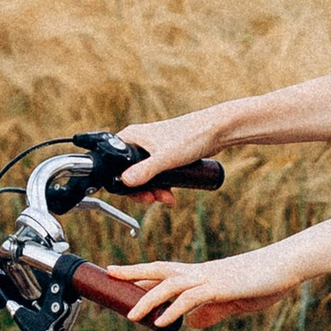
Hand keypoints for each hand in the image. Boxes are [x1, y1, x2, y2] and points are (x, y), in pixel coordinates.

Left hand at [106, 245, 298, 329]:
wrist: (286, 265)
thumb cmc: (264, 281)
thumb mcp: (234, 301)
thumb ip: (212, 311)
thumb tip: (190, 323)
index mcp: (203, 274)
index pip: (167, 273)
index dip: (144, 275)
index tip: (123, 277)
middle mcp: (201, 272)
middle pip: (160, 269)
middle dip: (134, 272)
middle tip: (110, 274)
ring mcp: (209, 278)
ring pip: (170, 285)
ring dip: (148, 299)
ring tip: (131, 315)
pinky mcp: (220, 287)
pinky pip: (191, 298)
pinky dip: (173, 310)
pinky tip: (161, 322)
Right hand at [114, 108, 233, 188]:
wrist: (216, 131)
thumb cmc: (191, 137)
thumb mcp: (165, 158)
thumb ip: (145, 170)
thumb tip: (126, 182)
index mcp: (132, 137)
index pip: (114, 163)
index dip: (121, 182)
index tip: (136, 194)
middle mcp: (139, 142)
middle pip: (129, 173)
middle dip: (141, 190)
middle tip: (153, 199)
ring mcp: (152, 149)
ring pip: (145, 176)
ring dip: (153, 191)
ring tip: (167, 198)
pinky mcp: (164, 155)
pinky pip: (157, 175)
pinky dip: (161, 186)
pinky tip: (170, 195)